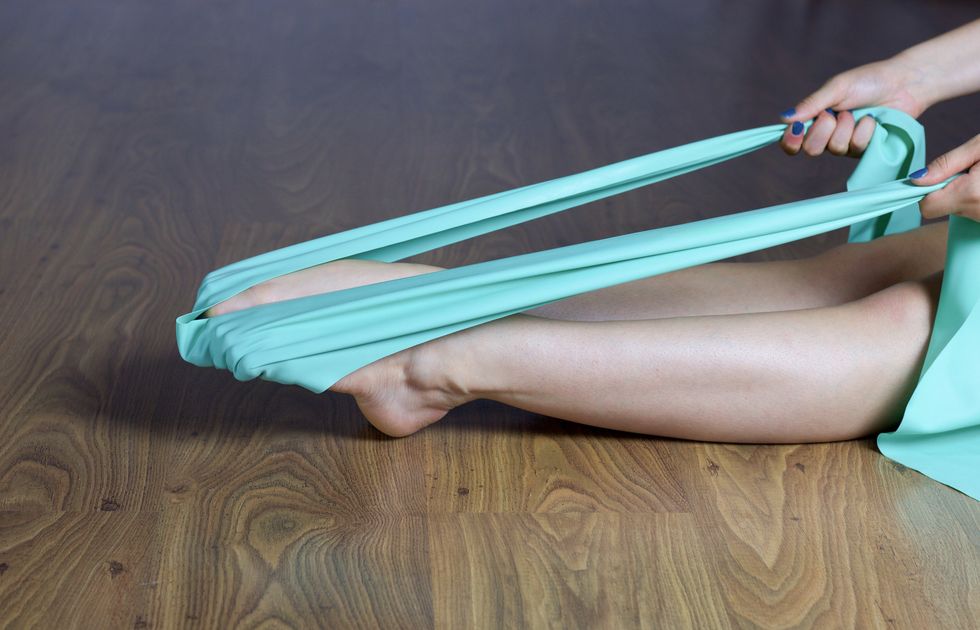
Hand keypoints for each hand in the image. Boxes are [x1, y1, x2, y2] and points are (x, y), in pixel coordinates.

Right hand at [778, 57, 930, 156]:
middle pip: (810, 149)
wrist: (904, 84)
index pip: (792, 140)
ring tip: (857, 113)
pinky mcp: (864, 149)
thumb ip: (812, 104)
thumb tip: (784, 118)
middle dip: (822, 132)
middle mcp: (827, 134)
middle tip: (833, 115)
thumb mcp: (837, 88)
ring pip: (834, 149)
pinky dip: (864, 131)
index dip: (790, 141)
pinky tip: (872, 120)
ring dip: (846, 128)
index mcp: (815, 118)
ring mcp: (846, 143)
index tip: (796, 130)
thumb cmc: (869, 81)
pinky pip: (856, 148)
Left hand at [912, 135, 979, 221]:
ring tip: (979, 178)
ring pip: (956, 209)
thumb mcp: (979, 147)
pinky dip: (973, 199)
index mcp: (971, 194)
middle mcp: (977, 212)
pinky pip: (971, 211)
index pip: (927, 207)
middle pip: (941, 207)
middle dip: (947, 189)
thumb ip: (946, 164)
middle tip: (968, 172)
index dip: (926, 191)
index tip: (935, 177)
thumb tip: (915, 180)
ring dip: (962, 193)